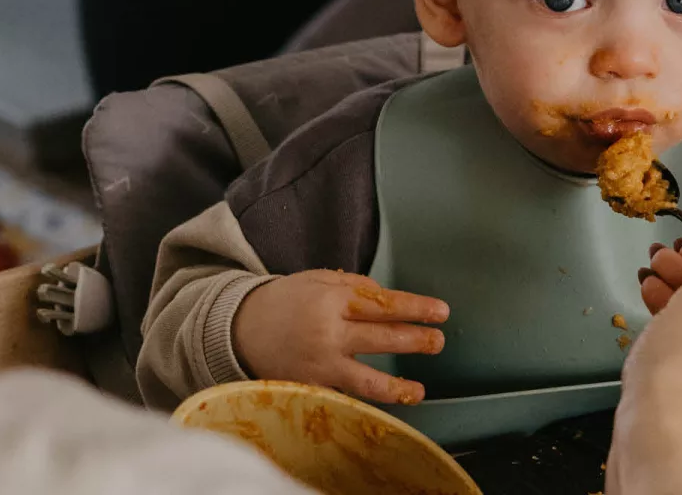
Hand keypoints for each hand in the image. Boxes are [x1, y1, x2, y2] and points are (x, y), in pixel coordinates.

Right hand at [232, 270, 448, 404]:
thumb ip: (353, 285)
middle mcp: (328, 332)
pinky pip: (347, 394)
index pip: (383, 303)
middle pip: (382, 337)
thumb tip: (387, 297)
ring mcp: (321, 363)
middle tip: (439, 341)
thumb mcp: (317, 278)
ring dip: (398, 385)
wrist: (240, 329)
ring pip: (367, 379)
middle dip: (416, 339)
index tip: (441, 311)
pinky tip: (388, 402)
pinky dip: (369, 399)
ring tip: (419, 389)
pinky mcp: (313, 385)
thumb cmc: (284, 300)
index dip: (415, 308)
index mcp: (331, 298)